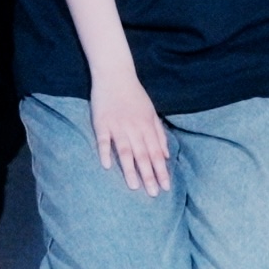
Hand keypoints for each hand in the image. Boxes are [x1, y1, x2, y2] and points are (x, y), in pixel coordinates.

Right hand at [89, 78, 174, 193]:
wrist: (115, 75)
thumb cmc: (134, 95)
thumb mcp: (152, 113)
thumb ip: (159, 134)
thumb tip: (166, 155)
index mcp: (147, 126)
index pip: (156, 153)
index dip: (161, 170)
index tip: (165, 187)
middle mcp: (134, 128)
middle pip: (143, 155)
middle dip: (149, 175)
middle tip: (153, 194)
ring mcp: (117, 126)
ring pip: (125, 151)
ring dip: (130, 169)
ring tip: (134, 186)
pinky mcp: (101, 123)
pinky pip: (103, 140)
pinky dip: (105, 152)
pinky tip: (106, 166)